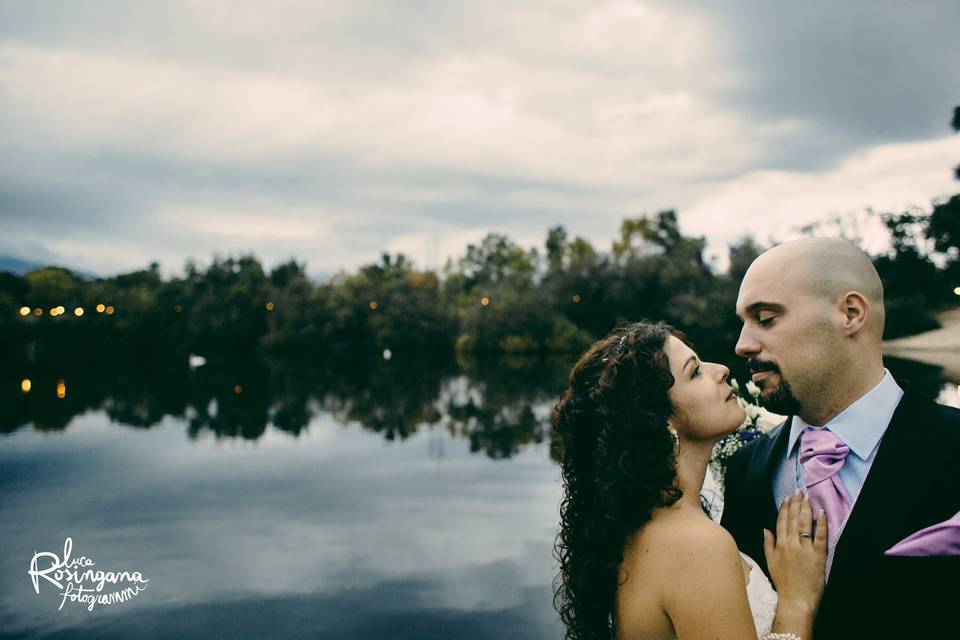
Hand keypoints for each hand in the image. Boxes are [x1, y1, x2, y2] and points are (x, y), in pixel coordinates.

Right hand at [763, 490, 827, 611]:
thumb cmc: (784, 583)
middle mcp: (791, 544)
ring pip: (804, 524)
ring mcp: (805, 549)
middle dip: (795, 503)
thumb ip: (768, 544)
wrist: (796, 600)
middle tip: (798, 491)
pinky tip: (821, 512)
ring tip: (807, 497)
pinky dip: (821, 523)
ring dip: (806, 509)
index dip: (784, 508)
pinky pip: (820, 536)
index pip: (781, 522)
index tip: (787, 497)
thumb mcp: (771, 563)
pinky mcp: (818, 556)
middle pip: (793, 519)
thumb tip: (765, 529)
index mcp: (780, 545)